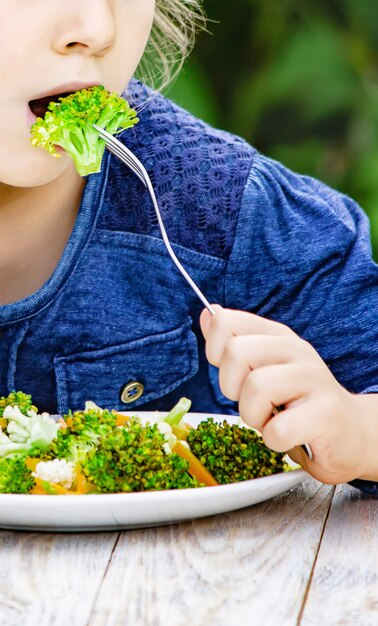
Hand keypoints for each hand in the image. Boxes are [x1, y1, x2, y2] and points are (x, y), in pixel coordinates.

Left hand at [200, 305, 377, 483]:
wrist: (348, 434)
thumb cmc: (298, 404)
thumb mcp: (263, 368)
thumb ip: (233, 343)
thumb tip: (208, 313)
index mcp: (277, 336)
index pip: (225, 322)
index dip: (215, 352)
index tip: (233, 374)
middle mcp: (296, 350)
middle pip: (236, 353)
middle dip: (232, 388)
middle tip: (254, 402)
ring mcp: (314, 378)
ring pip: (255, 389)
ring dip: (254, 417)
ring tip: (273, 419)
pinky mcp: (326, 412)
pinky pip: (277, 429)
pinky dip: (274, 440)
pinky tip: (289, 436)